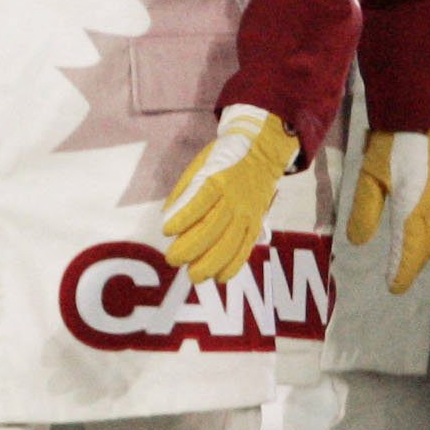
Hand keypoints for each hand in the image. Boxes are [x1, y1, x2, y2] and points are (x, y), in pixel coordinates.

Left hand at [160, 105, 298, 283]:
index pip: (200, 203)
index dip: (183, 219)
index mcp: (218, 180)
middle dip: (191, 248)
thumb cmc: (224, 157)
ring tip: (193, 275)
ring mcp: (248, 213)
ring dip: (210, 263)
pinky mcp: (257, 223)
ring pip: (230, 244)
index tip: (166, 231)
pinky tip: (219, 277)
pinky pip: (246, 248)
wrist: (263, 152)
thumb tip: (166, 216)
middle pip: (213, 228)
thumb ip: (184, 190)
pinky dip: (233, 265)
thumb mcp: (200, 164)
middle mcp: (235, 199)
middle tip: (172, 259)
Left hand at [346, 128, 429, 293]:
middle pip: (429, 251)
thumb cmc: (393, 147)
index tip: (393, 287)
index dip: (401, 275)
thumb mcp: (369, 178)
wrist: (427, 116)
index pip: (409, 257)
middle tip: (404, 274)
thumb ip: (364, 213)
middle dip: (417, 264)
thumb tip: (359, 242)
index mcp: (415, 217)